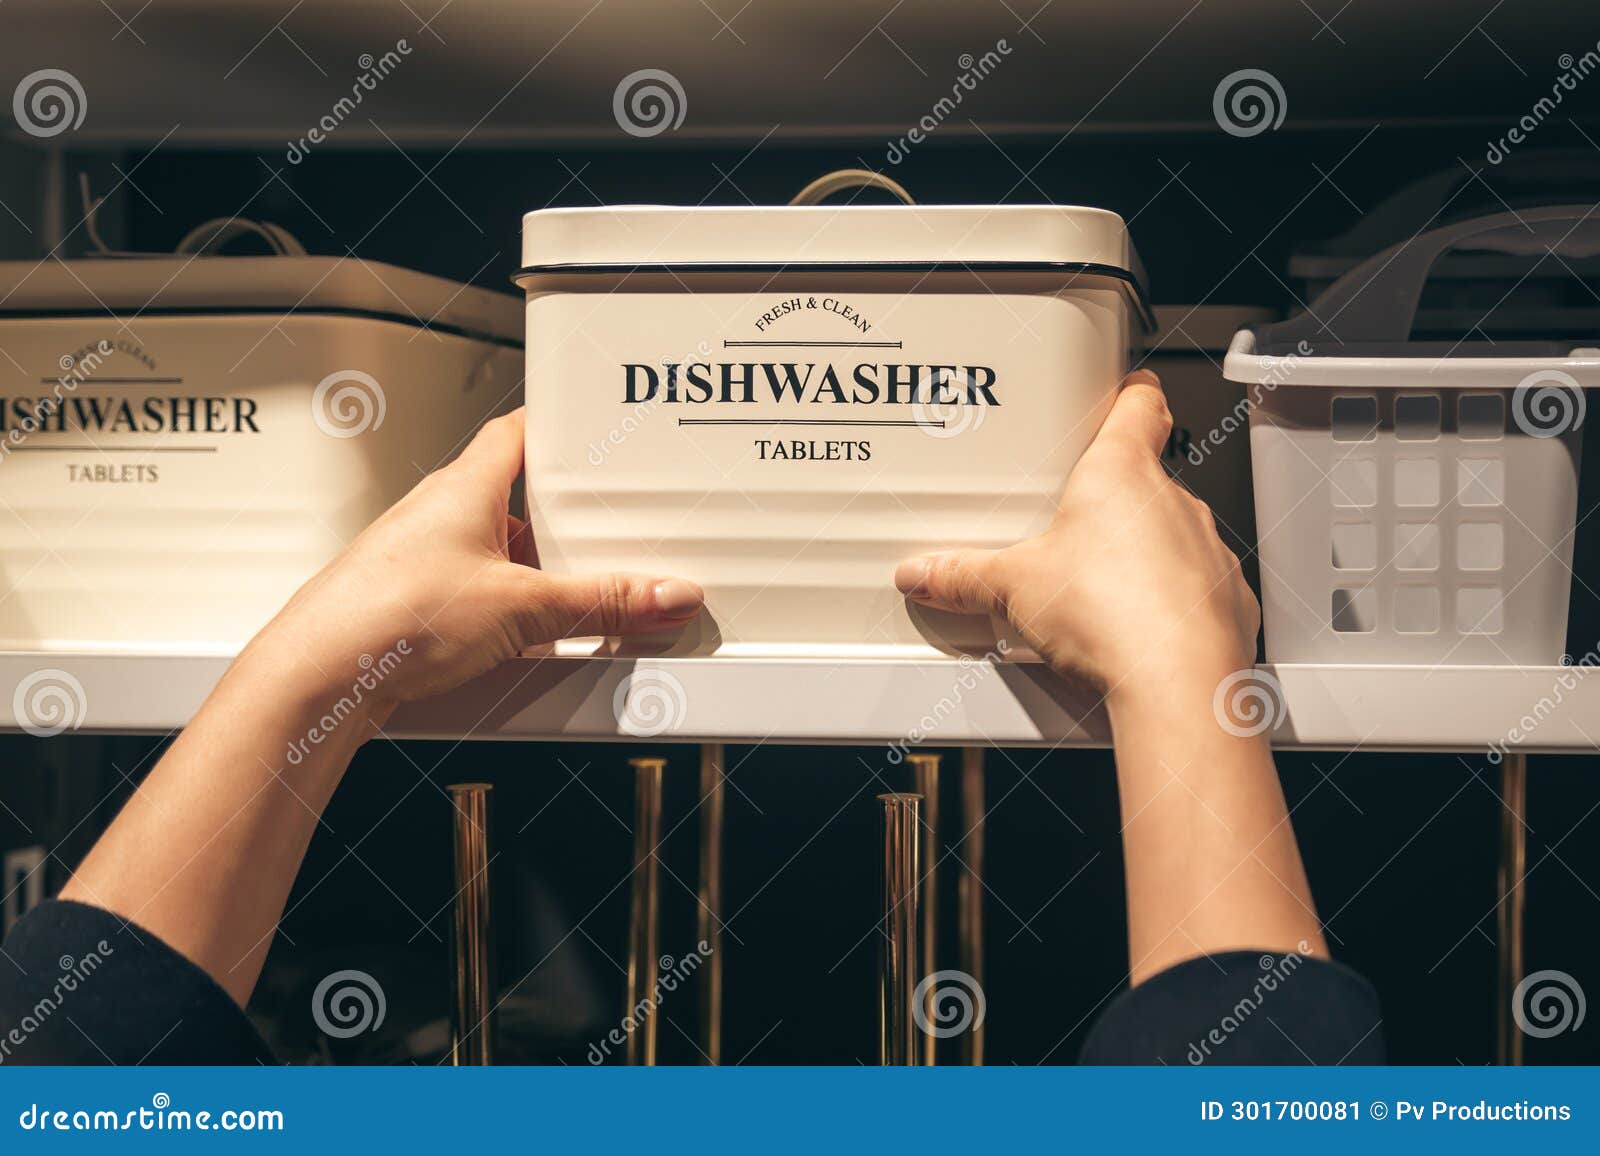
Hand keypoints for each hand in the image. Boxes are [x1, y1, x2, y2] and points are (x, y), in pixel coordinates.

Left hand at [238, 408, 703, 711]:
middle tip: (612, 538)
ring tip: (579, 604)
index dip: (561, 427)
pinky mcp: (418, 604)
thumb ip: (603, 603)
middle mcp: (441, 514)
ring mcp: (426, 559)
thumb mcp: (523, 608)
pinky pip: (483, 595)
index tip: (601, 432)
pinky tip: (533, 645)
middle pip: (522, 500)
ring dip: (540, 575)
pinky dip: (513, 612)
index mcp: (465, 486)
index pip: (520, 430)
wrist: (318, 676)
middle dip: (568, 524)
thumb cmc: (386, 617)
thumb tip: (663, 594)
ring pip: (502, 553)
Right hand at [893, 371, 1257, 699]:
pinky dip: (1171, 606)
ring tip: (1097, 595)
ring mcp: (1207, 550)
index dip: (1131, 395)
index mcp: (1122, 473)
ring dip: (1141, 557)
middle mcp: (1174, 502)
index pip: (1140, 406)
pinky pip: (1196, 590)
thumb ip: (964, 577)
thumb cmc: (1111, 614)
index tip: (1125, 393)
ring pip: (1172, 538)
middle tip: (1071, 528)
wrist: (1178, 682)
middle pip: (1146, 481)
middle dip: (1111, 503)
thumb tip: (927, 574)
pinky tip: (1137, 634)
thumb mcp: (1013, 587)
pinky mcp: (1227, 601)